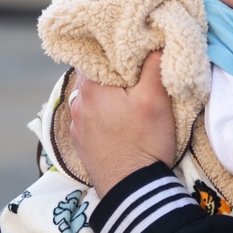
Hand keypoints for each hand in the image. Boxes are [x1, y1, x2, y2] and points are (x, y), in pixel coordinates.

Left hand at [69, 51, 176, 196]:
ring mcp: (76, 125)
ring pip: (93, 95)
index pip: (99, 52)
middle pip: (96, 73)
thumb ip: (154, 65)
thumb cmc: (145, 142)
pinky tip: (122, 117)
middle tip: (140, 69)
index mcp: (90, 87)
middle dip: (116, 70)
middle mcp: (76, 103)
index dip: (119, 47)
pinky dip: (105, 111)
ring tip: (132, 94)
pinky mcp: (82, 142)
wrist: (133, 191)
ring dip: (110, 91)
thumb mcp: (156, 99)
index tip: (137, 47)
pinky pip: (92, 115)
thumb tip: (156, 41)